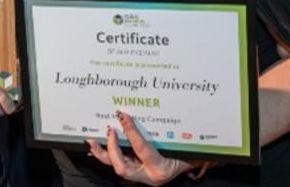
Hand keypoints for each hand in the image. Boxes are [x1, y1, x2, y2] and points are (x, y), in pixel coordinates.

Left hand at [86, 111, 214, 185]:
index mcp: (161, 169)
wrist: (195, 163)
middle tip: (108, 130)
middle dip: (111, 149)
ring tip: (93, 139)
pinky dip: (109, 154)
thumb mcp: (184, 144)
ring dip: (104, 153)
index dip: (131, 132)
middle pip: (122, 167)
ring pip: (117, 167)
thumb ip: (172, 134)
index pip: (142, 150)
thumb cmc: (192, 152)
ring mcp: (142, 176)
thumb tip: (161, 113)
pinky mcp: (137, 172)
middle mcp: (149, 176)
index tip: (123, 116)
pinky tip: (100, 144)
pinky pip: (120, 163)